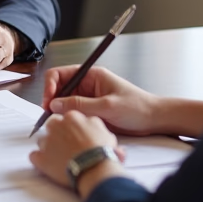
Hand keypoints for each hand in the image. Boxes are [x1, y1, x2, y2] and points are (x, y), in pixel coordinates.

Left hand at [29, 111, 123, 190]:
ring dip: (49, 147)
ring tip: (60, 158)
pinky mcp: (41, 158)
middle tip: (67, 146)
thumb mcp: (105, 130)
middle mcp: (57, 126)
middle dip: (57, 134)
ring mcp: (47, 142)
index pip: (66, 118)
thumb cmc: (102, 151)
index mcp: (72, 117)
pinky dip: (39, 160)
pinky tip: (49, 165)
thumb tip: (89, 124)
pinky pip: (34, 156)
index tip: (74, 135)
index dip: (71, 128)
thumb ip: (93, 124)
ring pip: (42, 141)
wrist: (95, 168)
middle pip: (51, 126)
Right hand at [43, 65, 202, 137]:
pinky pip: (73, 114)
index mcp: (91, 75)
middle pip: (59, 89)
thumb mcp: (107, 106)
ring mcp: (88, 99)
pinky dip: (68, 120)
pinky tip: (68, 127)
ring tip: (58, 123)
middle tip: (49, 115)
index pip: (61, 74)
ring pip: (64, 103)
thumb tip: (55, 104)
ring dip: (59, 112)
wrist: (154, 120)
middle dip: (51, 100)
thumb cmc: (137, 107)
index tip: (48, 101)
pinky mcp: (91, 112)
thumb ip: (80, 104)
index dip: (50, 86)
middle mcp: (87, 85)